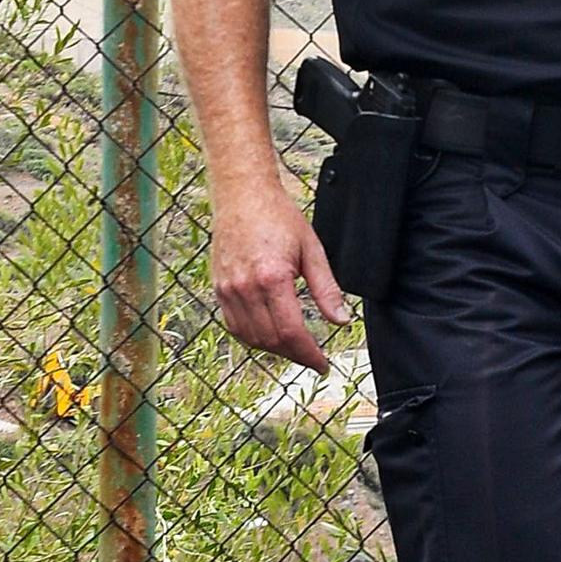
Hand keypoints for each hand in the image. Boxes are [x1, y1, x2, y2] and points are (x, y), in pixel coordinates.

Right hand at [210, 182, 351, 372]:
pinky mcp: (218, 289)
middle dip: (295, 356)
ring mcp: (228, 290)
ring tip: (296, 348)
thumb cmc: (279, 218)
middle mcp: (246, 288)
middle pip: (271, 340)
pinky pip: (235, 326)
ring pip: (251, 338)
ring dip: (275, 350)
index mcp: (272, 278)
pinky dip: (254, 338)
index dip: (309, 355)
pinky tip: (270, 336)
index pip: (292, 332)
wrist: (242, 196)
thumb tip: (341, 321)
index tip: (323, 365)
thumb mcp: (313, 250)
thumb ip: (327, 289)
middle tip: (313, 358)